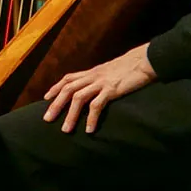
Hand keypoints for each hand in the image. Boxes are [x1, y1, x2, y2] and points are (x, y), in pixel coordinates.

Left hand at [41, 43, 155, 132]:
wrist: (145, 60)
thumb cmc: (129, 68)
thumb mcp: (110, 72)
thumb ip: (100, 79)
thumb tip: (94, 89)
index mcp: (91, 72)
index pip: (68, 78)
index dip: (56, 88)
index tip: (46, 98)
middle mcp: (92, 76)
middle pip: (68, 89)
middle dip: (56, 104)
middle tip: (47, 119)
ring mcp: (101, 82)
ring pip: (78, 98)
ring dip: (70, 115)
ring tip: (66, 130)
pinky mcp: (111, 89)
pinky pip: (97, 105)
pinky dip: (91, 118)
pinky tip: (89, 129)